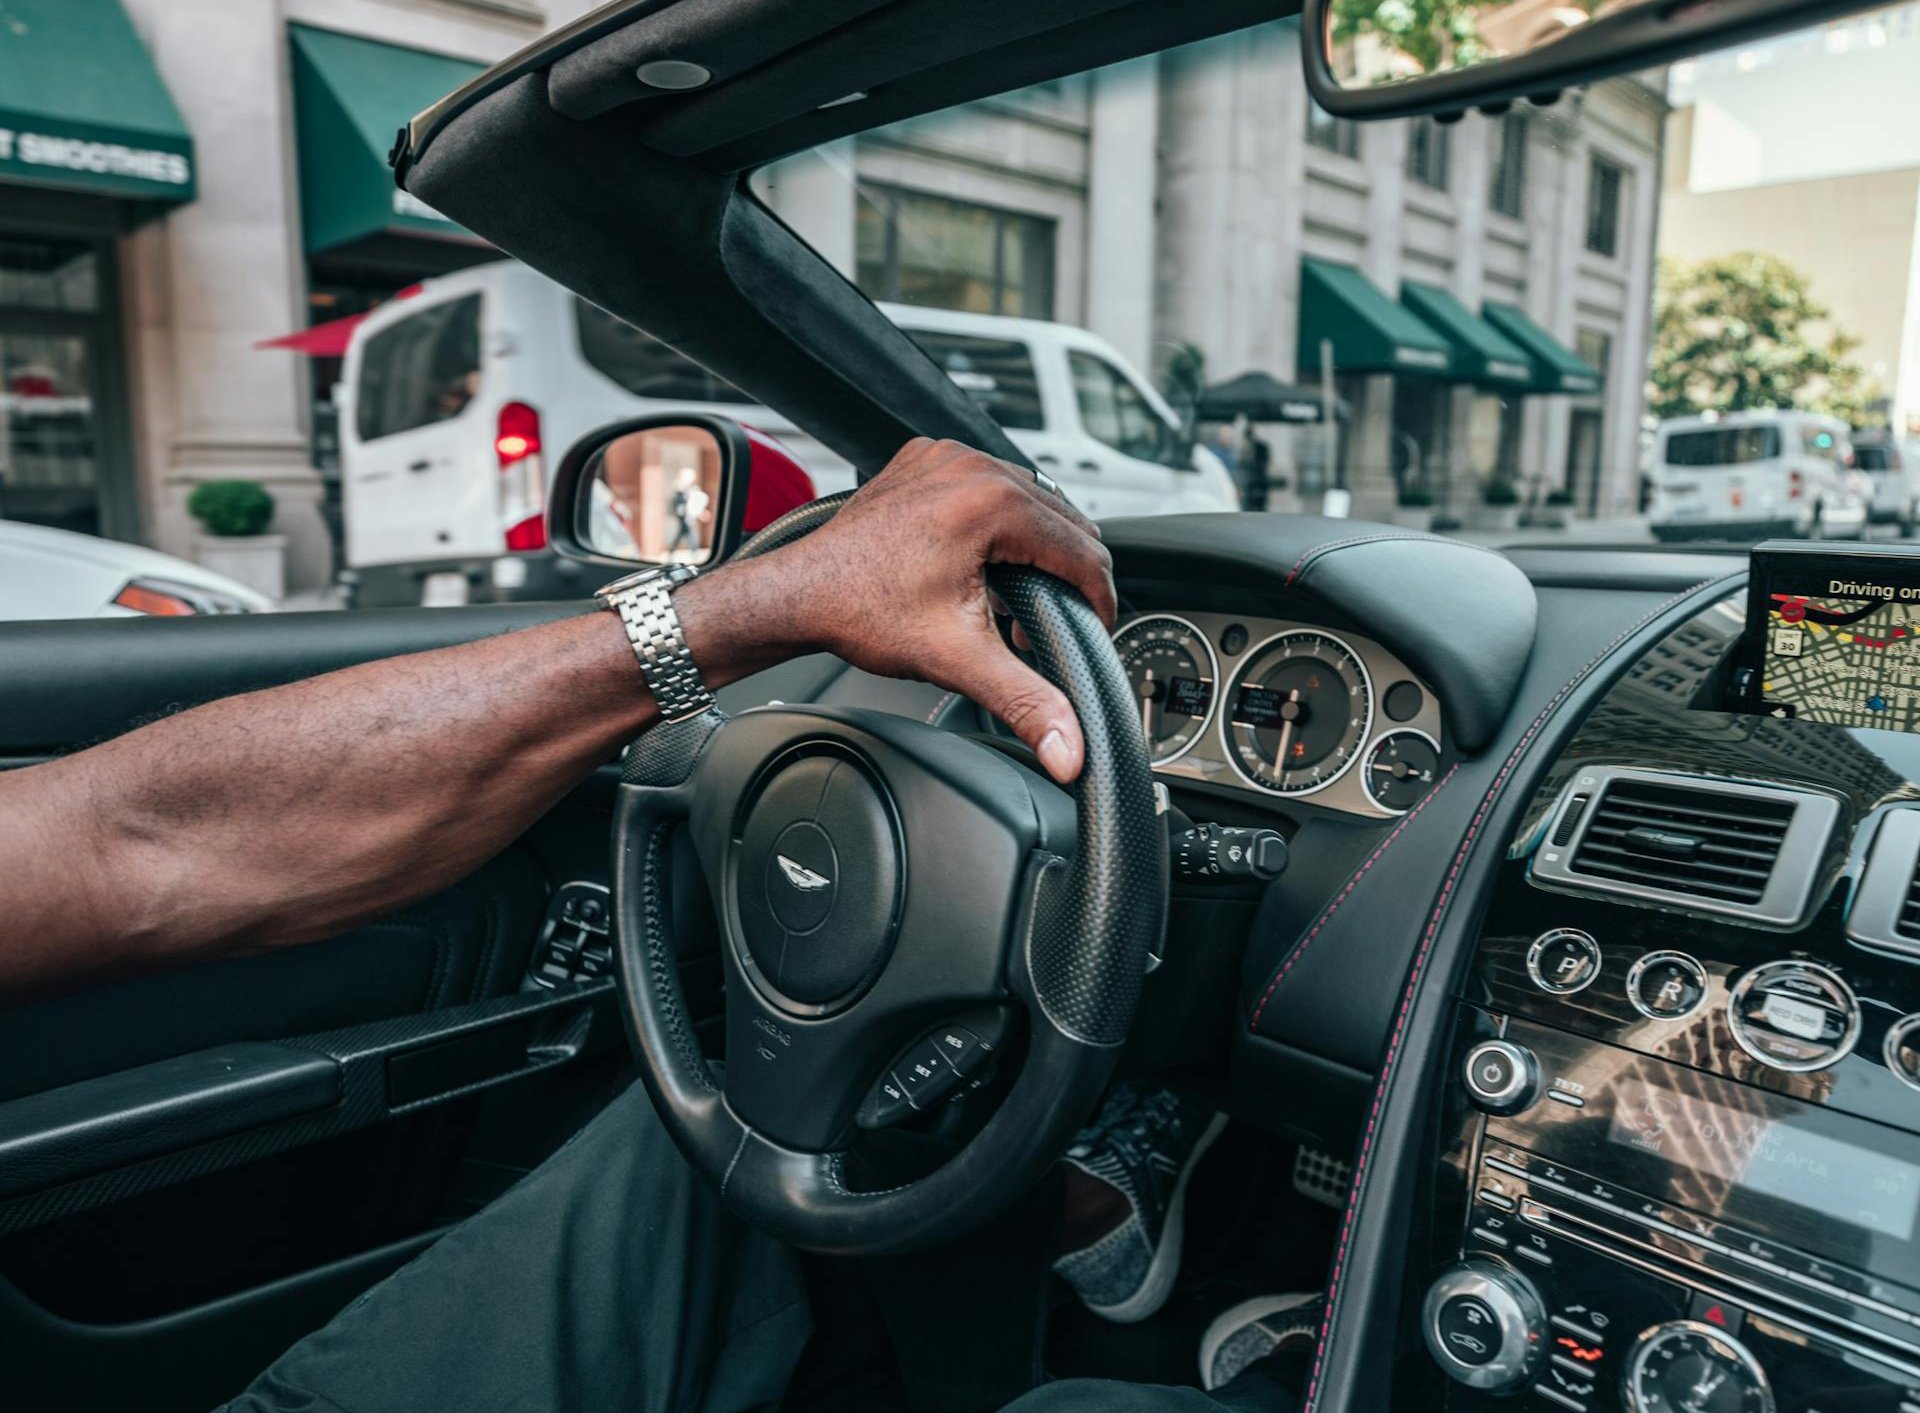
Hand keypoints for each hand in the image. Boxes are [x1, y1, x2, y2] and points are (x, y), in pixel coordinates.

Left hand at [700, 438, 1115, 783]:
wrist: (798, 594)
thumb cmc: (860, 613)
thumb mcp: (956, 660)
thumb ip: (1025, 702)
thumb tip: (1068, 750)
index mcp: (992, 503)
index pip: (1084, 552)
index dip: (1097, 602)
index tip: (1090, 632)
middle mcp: (974, 466)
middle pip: (1065, 522)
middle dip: (1063, 578)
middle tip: (1037, 625)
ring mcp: (949, 457)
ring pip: (1033, 500)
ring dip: (1035, 549)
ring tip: (1008, 600)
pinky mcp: (930, 460)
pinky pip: (992, 485)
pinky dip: (999, 523)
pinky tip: (980, 565)